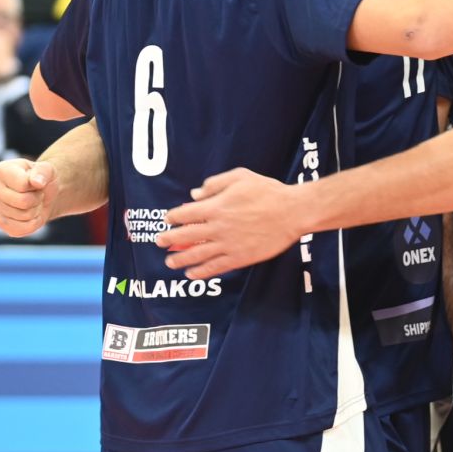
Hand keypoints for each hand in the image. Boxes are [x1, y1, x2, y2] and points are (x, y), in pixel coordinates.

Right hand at [0, 158, 58, 236]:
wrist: (43, 193)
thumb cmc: (42, 179)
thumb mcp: (47, 169)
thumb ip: (43, 171)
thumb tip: (37, 182)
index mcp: (1, 170)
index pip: (23, 184)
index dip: (37, 185)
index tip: (35, 182)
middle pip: (23, 201)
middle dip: (37, 198)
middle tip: (36, 193)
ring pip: (24, 216)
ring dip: (36, 210)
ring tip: (32, 202)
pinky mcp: (0, 223)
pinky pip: (22, 229)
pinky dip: (33, 223)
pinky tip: (30, 214)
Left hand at [157, 168, 304, 278]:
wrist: (292, 212)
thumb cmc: (268, 191)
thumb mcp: (240, 177)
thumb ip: (214, 184)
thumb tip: (194, 194)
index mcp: (216, 207)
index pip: (185, 214)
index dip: (172, 217)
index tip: (168, 219)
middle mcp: (218, 227)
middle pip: (185, 237)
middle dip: (169, 239)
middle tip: (160, 241)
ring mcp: (228, 245)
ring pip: (196, 255)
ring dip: (179, 260)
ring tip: (170, 262)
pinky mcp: (239, 257)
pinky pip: (215, 268)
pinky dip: (200, 272)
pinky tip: (191, 274)